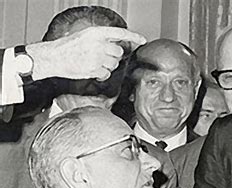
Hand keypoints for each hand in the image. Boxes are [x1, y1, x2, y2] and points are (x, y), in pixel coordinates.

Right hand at [28, 26, 145, 80]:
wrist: (54, 57)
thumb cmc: (68, 47)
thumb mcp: (85, 36)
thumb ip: (101, 39)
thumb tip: (115, 44)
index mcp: (96, 33)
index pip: (120, 33)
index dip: (133, 36)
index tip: (142, 40)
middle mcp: (98, 44)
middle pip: (119, 52)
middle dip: (114, 56)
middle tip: (103, 57)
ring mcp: (97, 57)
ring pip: (114, 64)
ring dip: (108, 66)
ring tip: (95, 63)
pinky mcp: (94, 69)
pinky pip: (106, 74)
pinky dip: (102, 75)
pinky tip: (93, 71)